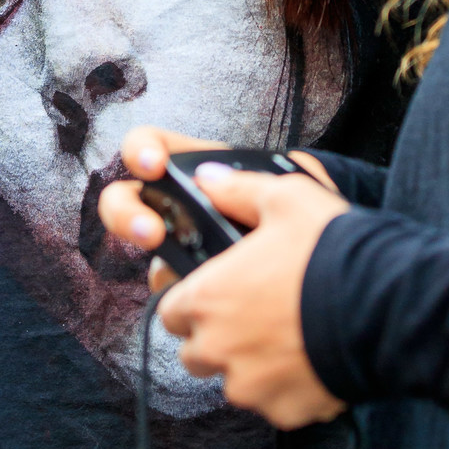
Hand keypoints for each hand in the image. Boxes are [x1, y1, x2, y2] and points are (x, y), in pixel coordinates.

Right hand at [97, 128, 336, 288]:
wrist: (324, 251)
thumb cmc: (304, 208)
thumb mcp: (287, 185)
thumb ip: (254, 178)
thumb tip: (216, 180)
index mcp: (192, 167)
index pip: (147, 146)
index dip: (140, 151)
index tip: (154, 166)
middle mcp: (177, 206)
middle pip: (123, 202)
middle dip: (125, 215)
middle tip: (150, 234)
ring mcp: (181, 246)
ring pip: (145, 254)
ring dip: (157, 266)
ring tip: (182, 280)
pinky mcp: (191, 285)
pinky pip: (171, 293)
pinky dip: (182, 297)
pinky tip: (207, 302)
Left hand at [98, 128, 348, 427]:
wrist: (388, 306)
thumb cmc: (330, 249)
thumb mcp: (285, 198)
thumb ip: (237, 190)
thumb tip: (208, 180)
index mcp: (206, 300)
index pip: (169, 312)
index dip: (190, 301)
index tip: (215, 293)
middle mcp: (218, 351)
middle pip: (196, 354)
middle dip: (217, 338)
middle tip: (255, 314)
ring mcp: (252, 388)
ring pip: (236, 382)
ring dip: (253, 366)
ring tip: (290, 336)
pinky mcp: (286, 413)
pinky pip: (276, 403)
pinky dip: (289, 387)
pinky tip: (314, 357)